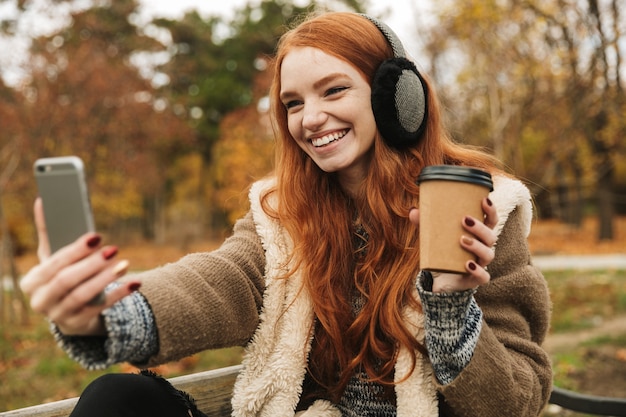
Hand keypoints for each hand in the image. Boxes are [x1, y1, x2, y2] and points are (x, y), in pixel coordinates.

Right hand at [20, 198, 140, 335]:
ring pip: (82, 296)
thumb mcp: (53, 258)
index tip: (96, 236)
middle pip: (66, 281)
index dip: (75, 250)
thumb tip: (43, 200)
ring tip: (124, 264)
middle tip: (112, 249)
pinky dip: (119, 295)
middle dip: (91, 264)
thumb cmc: (61, 276)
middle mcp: (41, 301)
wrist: (68, 311)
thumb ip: (49, 232)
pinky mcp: (78, 325)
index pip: (53, 264)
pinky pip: (100, 309)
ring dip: (105, 279)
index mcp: (32, 281)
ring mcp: (59, 316)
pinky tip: (135, 282)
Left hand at [409, 197, 497, 292]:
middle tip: (464, 220)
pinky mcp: (475, 279)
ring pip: (488, 254)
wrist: (443, 280)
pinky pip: (483, 276)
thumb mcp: (434, 238)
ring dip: (477, 246)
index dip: (491, 211)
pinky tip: (468, 264)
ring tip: (462, 240)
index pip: (491, 221)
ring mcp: (481, 264)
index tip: (484, 200)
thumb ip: (425, 224)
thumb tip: (413, 211)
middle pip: (491, 236)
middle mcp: (483, 248)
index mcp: (478, 235)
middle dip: (480, 227)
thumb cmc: (444, 253)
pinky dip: (478, 270)